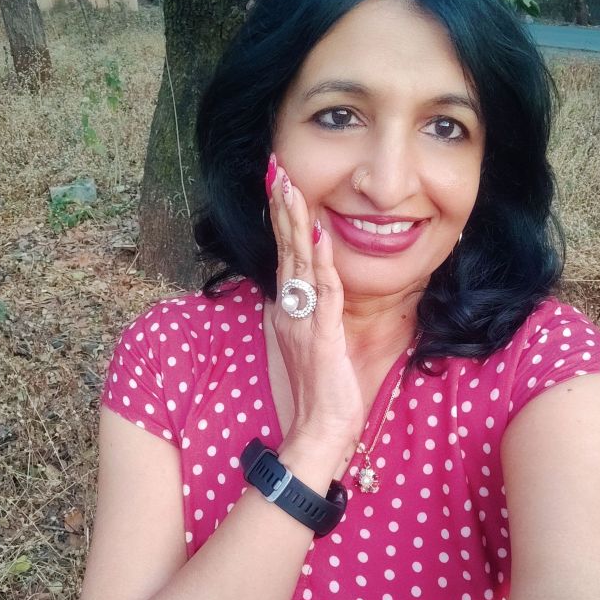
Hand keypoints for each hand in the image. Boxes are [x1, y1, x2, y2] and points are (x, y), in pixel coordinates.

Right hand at [266, 155, 364, 451]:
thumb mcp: (313, 346)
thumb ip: (311, 316)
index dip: (282, 218)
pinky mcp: (322, 336)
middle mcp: (291, 311)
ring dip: (295, 221)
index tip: (280, 183)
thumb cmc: (320, 394)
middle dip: (282, 205)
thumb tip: (311, 292)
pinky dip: (321, 262)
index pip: (284, 255)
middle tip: (276, 167)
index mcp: (289, 311)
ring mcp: (304, 321)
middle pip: (285, 248)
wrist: (319, 431)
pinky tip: (319, 234)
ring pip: (299, 262)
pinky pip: (323, 293)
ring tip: (289, 185)